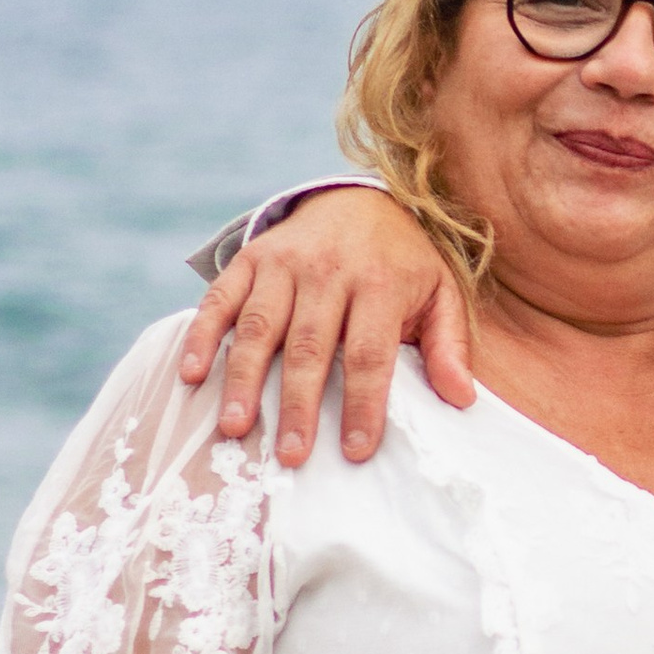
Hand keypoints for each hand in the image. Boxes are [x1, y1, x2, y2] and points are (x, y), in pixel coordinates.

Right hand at [178, 189, 474, 465]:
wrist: (361, 198)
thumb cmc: (403, 262)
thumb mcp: (440, 293)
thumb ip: (448, 345)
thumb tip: (462, 398)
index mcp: (380, 283)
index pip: (369, 353)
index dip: (363, 403)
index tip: (356, 450)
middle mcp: (329, 270)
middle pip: (309, 347)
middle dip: (298, 404)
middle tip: (290, 455)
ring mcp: (285, 262)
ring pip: (260, 326)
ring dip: (242, 378)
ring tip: (233, 427)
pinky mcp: (253, 257)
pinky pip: (221, 298)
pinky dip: (203, 334)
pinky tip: (192, 374)